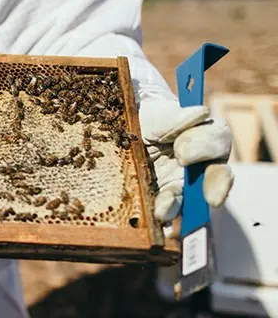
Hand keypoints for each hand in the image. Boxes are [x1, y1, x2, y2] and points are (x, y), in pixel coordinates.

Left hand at [138, 98, 233, 228]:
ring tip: (163, 211)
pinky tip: (154, 225)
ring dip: (177, 206)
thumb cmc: (145, 119)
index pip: (218, 138)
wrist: (120, 133)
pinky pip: (168, 214)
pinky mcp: (162, 200)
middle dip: (216, 187)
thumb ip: (174, 116)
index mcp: (205, 136)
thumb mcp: (154, 114)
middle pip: (217, 176)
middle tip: (212, 199)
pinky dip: (162, 220)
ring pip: (190, 200)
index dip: (205, 146)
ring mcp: (181, 184)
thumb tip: (202, 113)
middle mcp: (200, 164)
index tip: (182, 153)